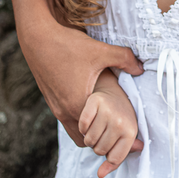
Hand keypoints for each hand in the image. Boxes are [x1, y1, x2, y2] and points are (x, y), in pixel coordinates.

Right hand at [18, 17, 144, 147]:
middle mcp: (65, 111)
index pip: (99, 133)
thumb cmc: (67, 45)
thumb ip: (124, 58)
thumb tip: (141, 68)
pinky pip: (67, 120)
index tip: (125, 126)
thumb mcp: (100, 50)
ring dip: (88, 128)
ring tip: (103, 115)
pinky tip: (89, 101)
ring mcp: (55, 108)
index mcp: (78, 104)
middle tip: (115, 124)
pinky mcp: (50, 101)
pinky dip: (79, 119)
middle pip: (86, 139)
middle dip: (101, 135)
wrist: (37, 38)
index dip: (113, 132)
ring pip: (75, 131)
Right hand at [80, 71, 140, 177]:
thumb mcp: (127, 127)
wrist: (112, 81)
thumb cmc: (119, 107)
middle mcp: (120, 122)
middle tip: (102, 132)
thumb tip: (107, 170)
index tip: (109, 147)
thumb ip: (121, 147)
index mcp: (131, 130)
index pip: (114, 158)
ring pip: (88, 140)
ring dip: (88, 136)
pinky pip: (82, 126)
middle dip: (98, 145)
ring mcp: (107, 112)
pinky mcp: (94, 100)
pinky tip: (88, 117)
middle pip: (100, 150)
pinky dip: (81, 125)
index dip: (108, 156)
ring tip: (95, 125)